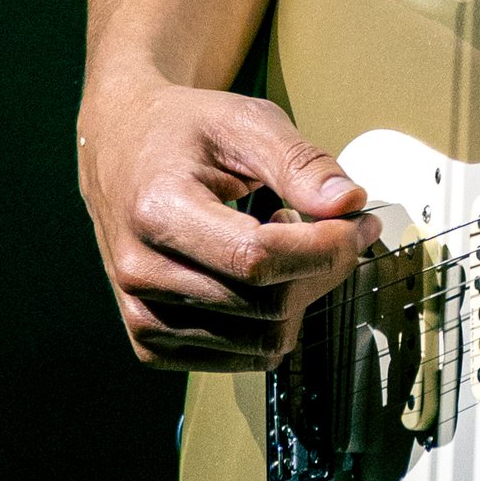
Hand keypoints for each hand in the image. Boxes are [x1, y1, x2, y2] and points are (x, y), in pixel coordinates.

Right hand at [78, 75, 378, 367]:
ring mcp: (142, 314)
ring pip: (262, 342)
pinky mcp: (150, 342)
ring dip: (298, 295)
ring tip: (285, 242)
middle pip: (266, 305)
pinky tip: (259, 275)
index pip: (257, 259)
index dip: (324, 247)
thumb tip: (349, 203)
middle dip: (323, 269)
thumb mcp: (244, 122)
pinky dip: (271, 321)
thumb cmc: (181, 131)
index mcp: (157, 211)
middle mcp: (140, 272)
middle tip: (338, 228)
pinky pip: (241, 358)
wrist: (120, 148)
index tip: (359, 221)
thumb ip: (299, 163)